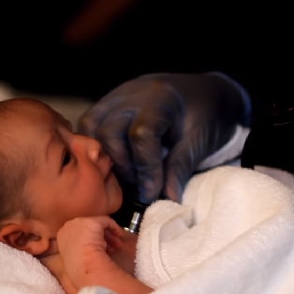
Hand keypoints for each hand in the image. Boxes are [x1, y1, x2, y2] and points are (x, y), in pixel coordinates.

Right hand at [56, 216, 123, 288]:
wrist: (83, 264)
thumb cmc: (78, 268)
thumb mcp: (75, 258)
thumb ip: (79, 250)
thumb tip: (88, 250)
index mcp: (62, 236)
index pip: (79, 235)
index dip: (91, 242)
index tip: (101, 250)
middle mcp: (69, 226)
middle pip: (88, 229)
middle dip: (101, 238)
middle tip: (112, 249)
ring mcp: (80, 222)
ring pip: (98, 226)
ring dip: (109, 237)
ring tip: (117, 247)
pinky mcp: (93, 221)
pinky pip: (106, 221)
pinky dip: (114, 228)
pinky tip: (119, 236)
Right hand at [79, 73, 249, 203]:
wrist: (201, 93)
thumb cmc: (204, 116)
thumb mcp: (199, 142)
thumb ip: (180, 169)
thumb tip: (167, 200)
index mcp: (160, 99)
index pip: (141, 134)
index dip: (145, 168)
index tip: (151, 192)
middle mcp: (131, 94)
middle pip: (109, 132)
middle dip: (123, 167)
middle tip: (139, 188)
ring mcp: (115, 97)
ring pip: (91, 128)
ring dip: (105, 158)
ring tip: (127, 176)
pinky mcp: (106, 104)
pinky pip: (88, 125)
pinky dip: (96, 147)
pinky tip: (114, 164)